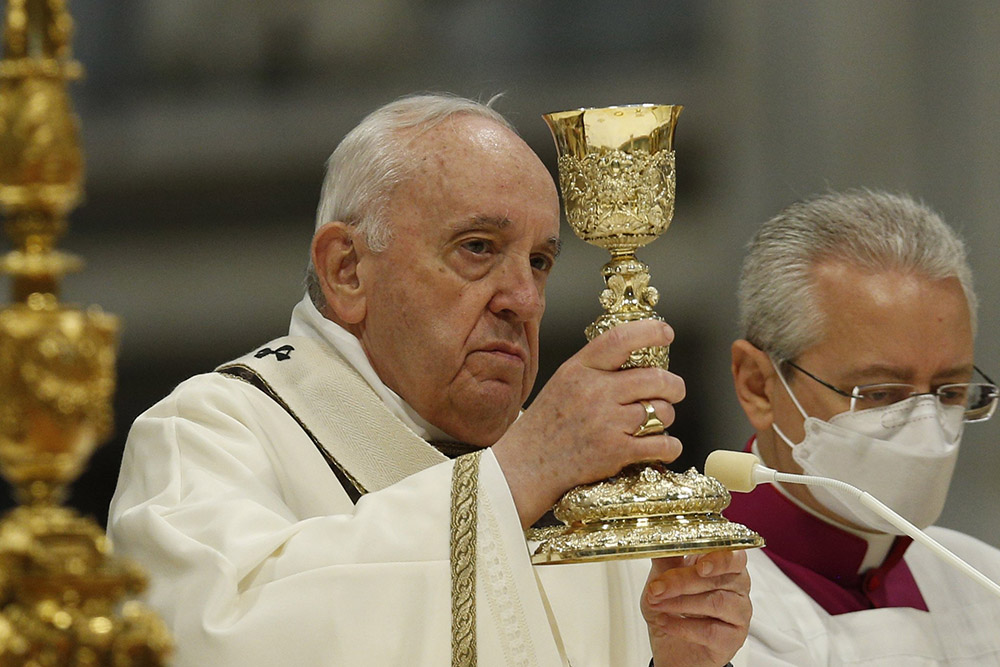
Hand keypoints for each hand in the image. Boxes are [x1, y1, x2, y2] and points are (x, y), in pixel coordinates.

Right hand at [492, 319, 685, 526]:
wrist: (527, 464)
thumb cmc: (547, 423)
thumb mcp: (563, 381)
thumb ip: (596, 367)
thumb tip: (638, 356)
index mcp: (580, 369)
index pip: (620, 339)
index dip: (650, 332)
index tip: (666, 333)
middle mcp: (595, 392)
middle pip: (655, 378)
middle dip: (674, 385)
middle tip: (674, 390)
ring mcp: (607, 422)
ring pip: (662, 412)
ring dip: (666, 417)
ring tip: (654, 422)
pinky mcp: (616, 452)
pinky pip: (662, 444)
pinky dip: (670, 445)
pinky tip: (664, 445)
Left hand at [642, 550, 750, 666]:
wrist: (671, 648)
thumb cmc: (672, 610)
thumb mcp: (661, 580)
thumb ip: (665, 559)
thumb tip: (658, 540)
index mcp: (723, 565)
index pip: (733, 554)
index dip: (720, 557)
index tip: (699, 564)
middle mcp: (737, 587)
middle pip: (720, 578)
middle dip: (684, 581)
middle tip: (658, 587)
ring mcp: (739, 613)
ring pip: (717, 603)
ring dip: (681, 603)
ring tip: (657, 604)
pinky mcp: (733, 639)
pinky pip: (711, 631)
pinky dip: (682, 626)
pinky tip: (665, 623)